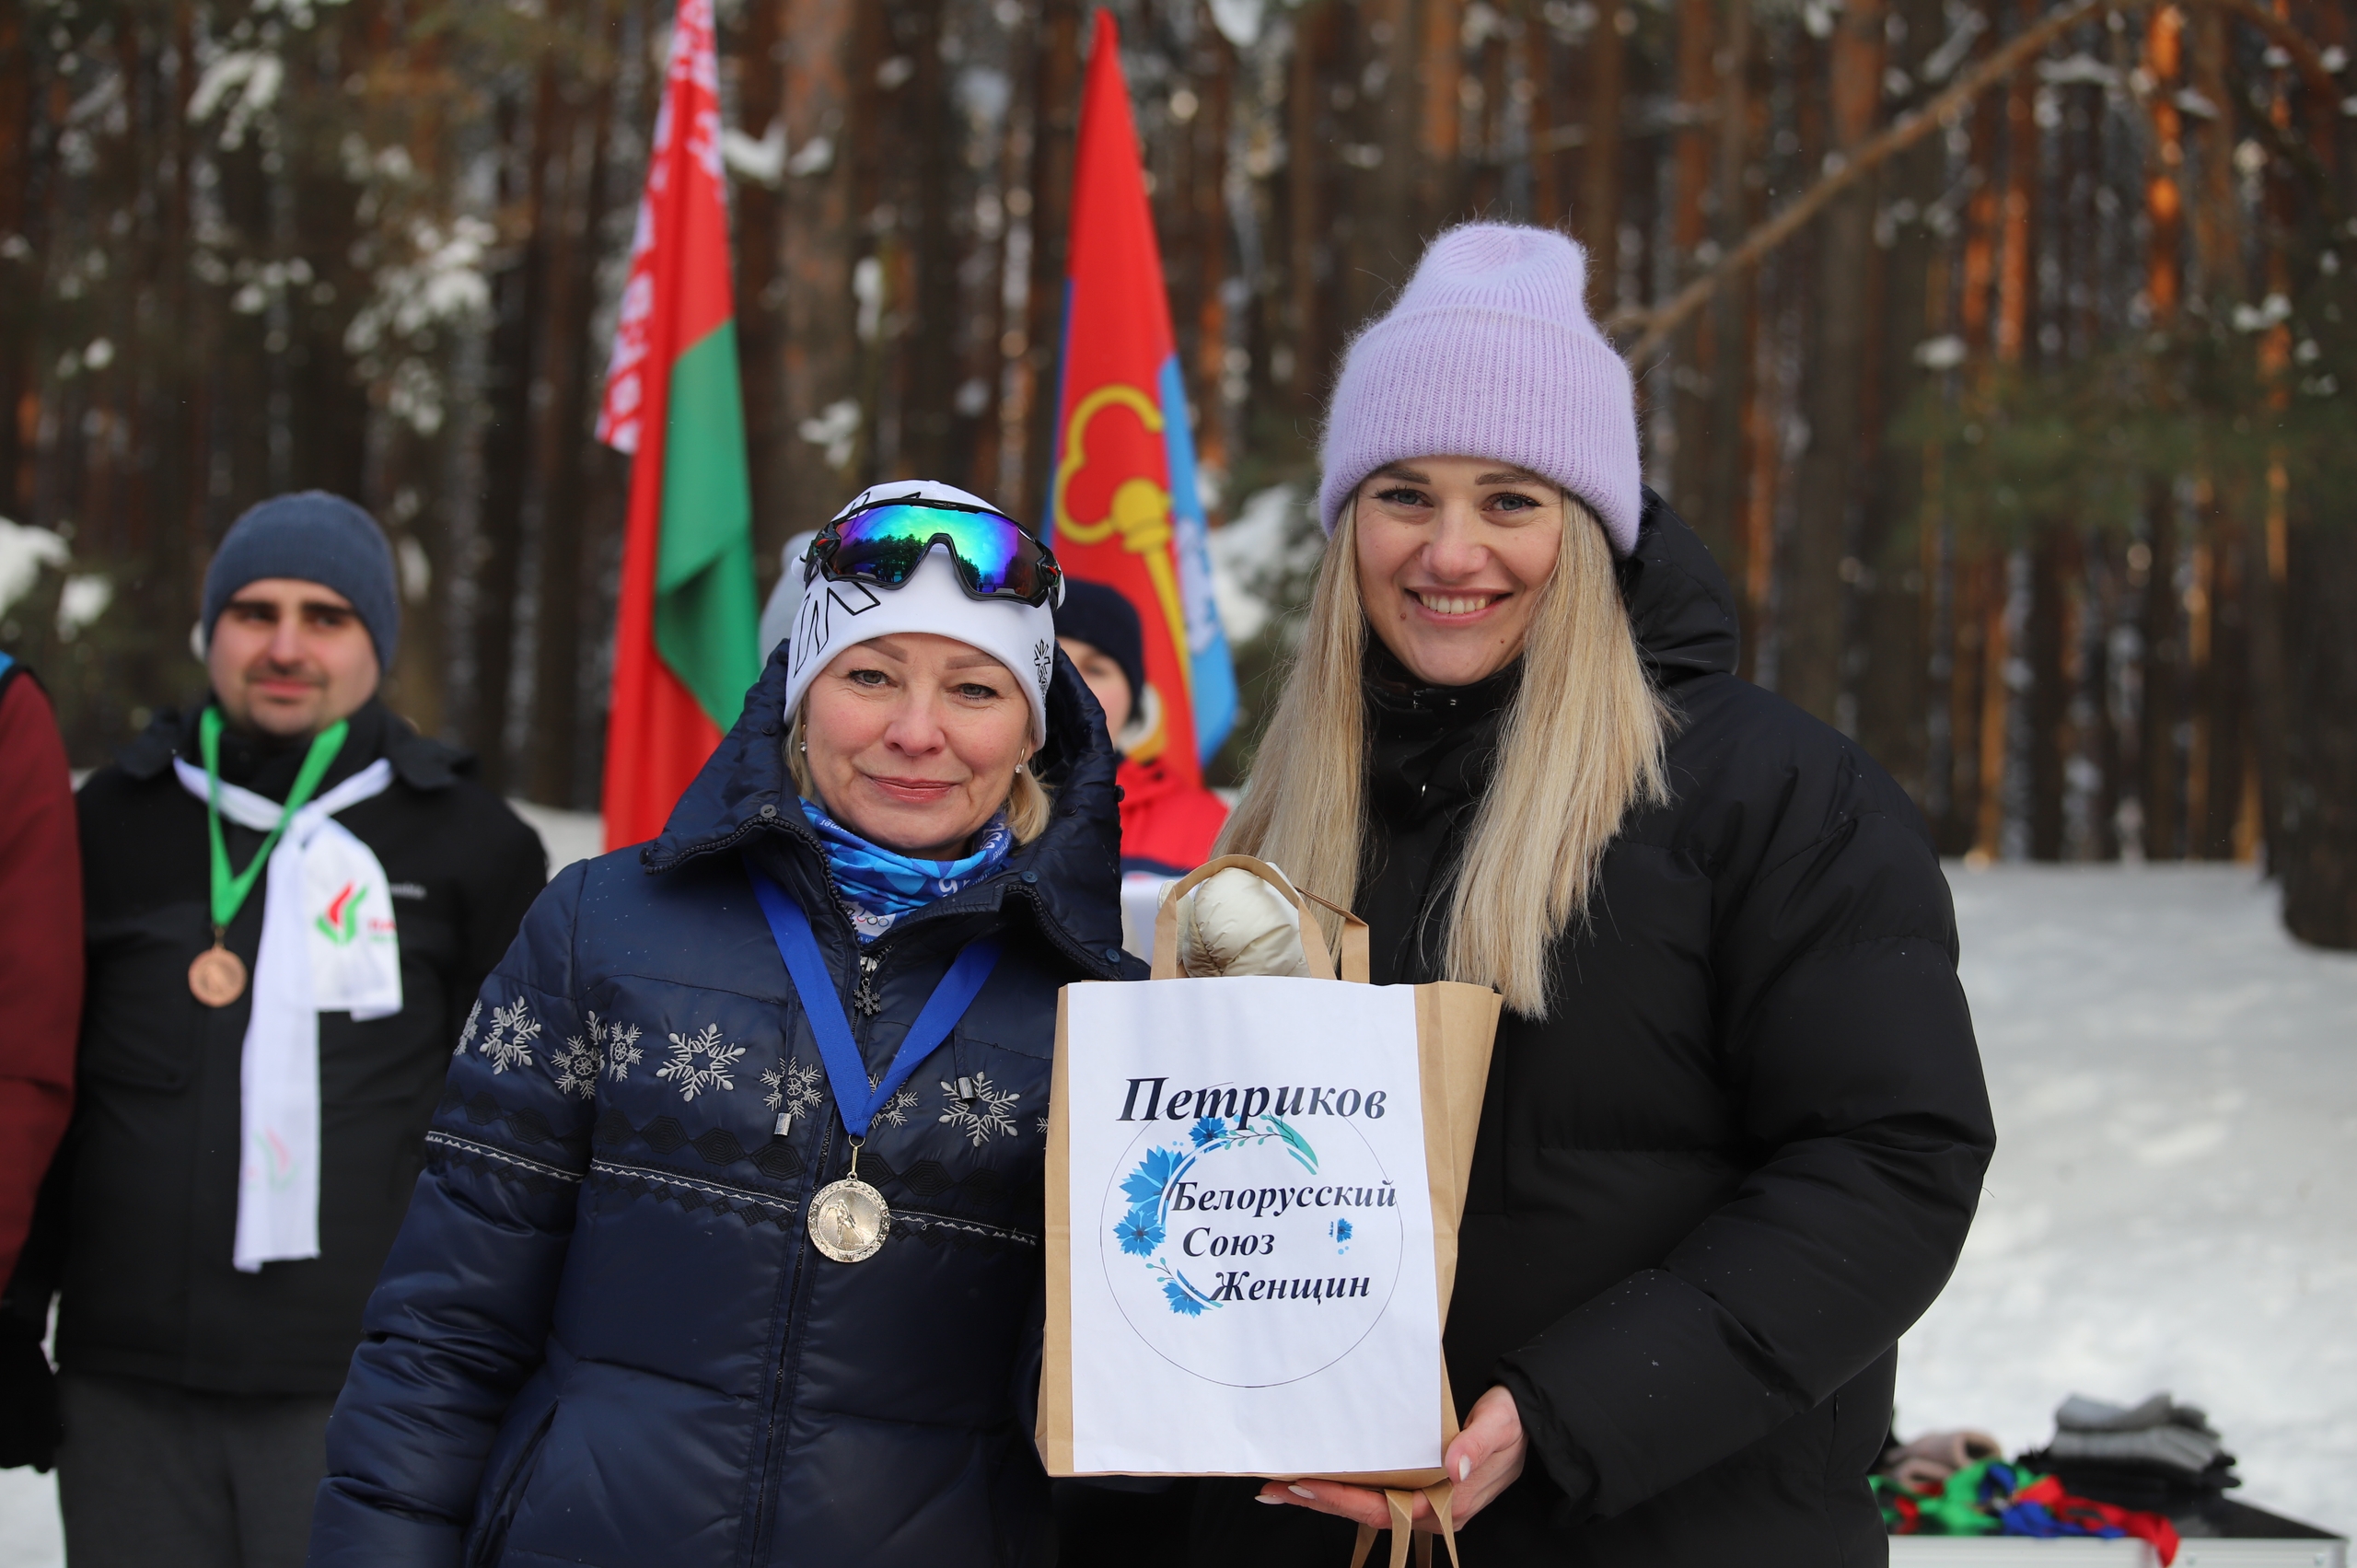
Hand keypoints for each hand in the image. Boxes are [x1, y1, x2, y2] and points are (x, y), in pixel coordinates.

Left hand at [1257, 1384, 1525, 1533]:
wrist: (1531, 1425)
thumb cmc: (1513, 1425)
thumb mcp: (1498, 1427)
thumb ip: (1475, 1446)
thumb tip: (1452, 1467)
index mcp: (1448, 1504)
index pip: (1384, 1509)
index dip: (1342, 1501)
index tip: (1306, 1486)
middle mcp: (1432, 1510)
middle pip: (1366, 1513)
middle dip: (1320, 1502)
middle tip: (1275, 1488)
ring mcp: (1425, 1501)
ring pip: (1367, 1506)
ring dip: (1327, 1497)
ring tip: (1285, 1485)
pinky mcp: (1421, 1487)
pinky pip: (1377, 1493)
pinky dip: (1346, 1488)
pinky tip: (1322, 1479)